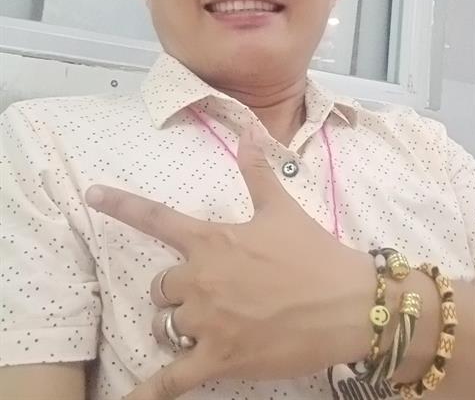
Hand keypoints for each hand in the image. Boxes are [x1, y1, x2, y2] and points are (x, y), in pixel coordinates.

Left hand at [86, 129, 372, 398]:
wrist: (349, 304)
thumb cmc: (314, 254)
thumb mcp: (282, 208)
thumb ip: (257, 172)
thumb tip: (250, 133)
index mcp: (212, 241)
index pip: (156, 218)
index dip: (120, 204)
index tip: (92, 194)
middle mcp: (202, 279)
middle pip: (159, 286)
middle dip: (173, 290)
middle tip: (204, 293)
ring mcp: (208, 322)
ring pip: (165, 325)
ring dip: (175, 326)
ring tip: (203, 327)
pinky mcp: (220, 359)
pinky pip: (173, 380)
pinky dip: (148, 393)